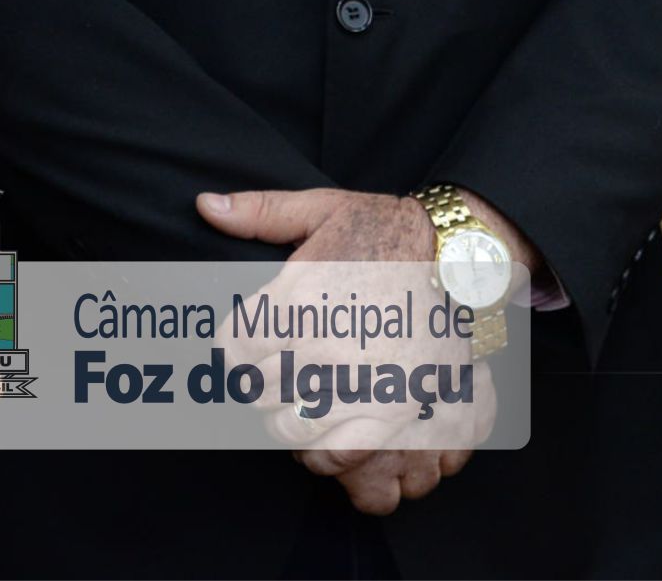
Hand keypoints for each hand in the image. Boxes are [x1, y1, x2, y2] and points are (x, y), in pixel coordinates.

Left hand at [196, 187, 493, 512]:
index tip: (248, 347)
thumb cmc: (382, 231)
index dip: (234, 350)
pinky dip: (320, 454)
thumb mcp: (320, 209)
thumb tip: (206, 205)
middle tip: (276, 370)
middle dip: (259, 382)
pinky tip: (320, 435)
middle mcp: (319, 346)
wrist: (455, 255)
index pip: (232, 349)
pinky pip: (336, 455)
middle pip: (256, 390)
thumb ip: (259, 212)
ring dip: (284, 418)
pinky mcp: (390, 410)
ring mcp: (354, 383)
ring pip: (287, 427)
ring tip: (295, 401)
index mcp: (295, 298)